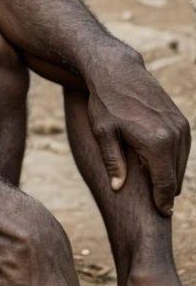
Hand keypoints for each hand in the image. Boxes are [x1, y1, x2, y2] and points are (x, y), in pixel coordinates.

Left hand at [87, 49, 190, 215]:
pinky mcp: (181, 120)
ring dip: (170, 176)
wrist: (118, 71)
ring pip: (181, 163)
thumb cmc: (104, 103)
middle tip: (157, 206)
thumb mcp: (103, 134)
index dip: (163, 203)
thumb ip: (112, 163)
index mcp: (157, 143)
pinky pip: (182, 149)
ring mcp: (181, 126)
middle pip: (176, 176)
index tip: (160, 214)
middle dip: (166, 192)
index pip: (165, 185)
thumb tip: (116, 189)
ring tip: (156, 189)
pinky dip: (172, 160)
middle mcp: (175, 135)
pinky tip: (158, 167)